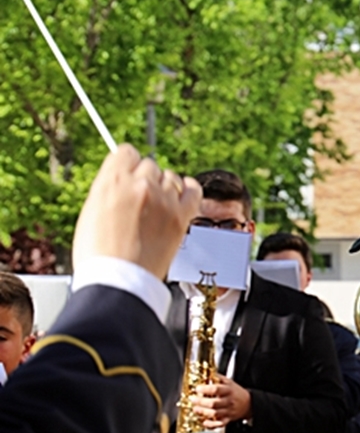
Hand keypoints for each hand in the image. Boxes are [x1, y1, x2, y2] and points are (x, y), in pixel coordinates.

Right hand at [72, 144, 199, 278]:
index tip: (129, 174)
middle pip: (150, 165)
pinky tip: (182, 197)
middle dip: (146, 180)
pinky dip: (188, 191)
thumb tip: (122, 181)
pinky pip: (193, 190)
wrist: (119, 280)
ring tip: (157, 208)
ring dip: (166, 188)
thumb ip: (110, 190)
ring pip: (171, 177)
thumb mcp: (92, 211)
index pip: (126, 152)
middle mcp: (139, 184)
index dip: (128, 164)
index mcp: (111, 180)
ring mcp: (163, 199)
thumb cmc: (99, 254)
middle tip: (141, 201)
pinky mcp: (181, 216)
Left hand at [192, 374, 251, 426]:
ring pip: (215, 414)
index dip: (205, 389)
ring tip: (195, 409)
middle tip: (193, 399)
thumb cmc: (236, 392)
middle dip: (201, 402)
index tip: (197, 388)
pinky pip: (220, 424)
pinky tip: (204, 422)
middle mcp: (228, 401)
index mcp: (228, 390)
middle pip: (214, 403)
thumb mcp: (229, 382)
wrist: (248, 403)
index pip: (216, 389)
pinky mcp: (228, 419)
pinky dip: (211, 425)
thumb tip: (205, 373)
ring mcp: (228, 411)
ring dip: (203, 412)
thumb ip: (217, 378)